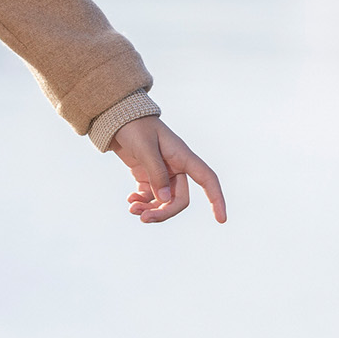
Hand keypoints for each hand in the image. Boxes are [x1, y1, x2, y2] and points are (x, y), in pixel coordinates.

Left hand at [108, 116, 225, 223]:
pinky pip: (150, 197)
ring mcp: (161, 173)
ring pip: (163, 201)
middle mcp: (176, 167)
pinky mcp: (147, 176)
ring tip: (132, 208)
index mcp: (182, 156)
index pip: (207, 179)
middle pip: (179, 199)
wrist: (117, 117)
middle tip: (143, 218)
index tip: (221, 220)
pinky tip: (130, 200)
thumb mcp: (145, 148)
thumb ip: (156, 173)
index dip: (216, 199)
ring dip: (149, 209)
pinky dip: (141, 202)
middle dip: (163, 212)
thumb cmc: (134, 127)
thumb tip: (165, 199)